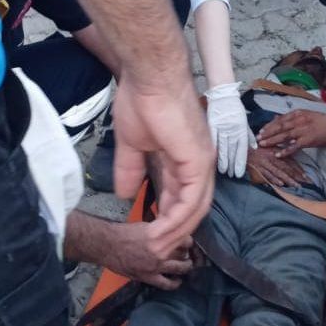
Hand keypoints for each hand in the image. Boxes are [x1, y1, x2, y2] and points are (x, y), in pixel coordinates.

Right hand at [106, 222, 194, 289]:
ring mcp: (155, 266)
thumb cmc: (125, 233)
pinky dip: (174, 283)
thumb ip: (162, 231)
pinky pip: (166, 284)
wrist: (107, 245)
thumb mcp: (147, 226)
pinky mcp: (147, 277)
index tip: (188, 242)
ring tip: (187, 265)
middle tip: (189, 253)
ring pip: (180, 268)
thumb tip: (175, 232)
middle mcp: (160, 251)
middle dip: (188, 253)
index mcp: (160, 235)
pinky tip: (178, 281)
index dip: (189, 241)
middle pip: (184, 254)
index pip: (185, 239)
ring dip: (186, 266)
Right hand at [112, 77, 214, 260]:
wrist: (148, 78)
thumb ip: (131, 169)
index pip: (183, 195)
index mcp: (186, 156)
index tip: (151, 230)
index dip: (169, 216)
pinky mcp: (198, 161)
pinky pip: (191, 200)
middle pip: (193, 206)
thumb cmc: (141, 100)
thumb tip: (123, 193)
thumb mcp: (132, 144)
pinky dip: (176, 219)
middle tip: (155, 247)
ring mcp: (201, 161)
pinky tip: (160, 230)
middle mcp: (199, 161)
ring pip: (195, 208)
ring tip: (155, 245)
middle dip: (174, 229)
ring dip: (175, 230)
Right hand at [205, 82, 254, 177]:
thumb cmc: (235, 109)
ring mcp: (222, 128)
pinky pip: (213, 139)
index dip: (240, 162)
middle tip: (230, 175)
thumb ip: (248, 135)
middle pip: (232, 151)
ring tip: (222, 171)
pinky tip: (211, 158)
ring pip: (222, 147)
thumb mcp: (245, 122)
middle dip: (231, 164)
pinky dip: (213, 149)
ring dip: (222, 160)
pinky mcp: (212, 125)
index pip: (242, 149)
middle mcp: (232, 131)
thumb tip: (254, 148)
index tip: (238, 173)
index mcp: (241, 130)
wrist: (223, 95)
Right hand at [246, 147, 308, 187]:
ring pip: (279, 172)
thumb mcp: (268, 145)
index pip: (290, 161)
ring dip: (288, 180)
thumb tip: (290, 150)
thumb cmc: (254, 146)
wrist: (241, 147)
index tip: (306, 176)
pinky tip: (280, 184)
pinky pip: (267, 175)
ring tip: (296, 186)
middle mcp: (272, 157)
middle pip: (287, 168)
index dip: (298, 169)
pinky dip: (274, 179)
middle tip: (306, 183)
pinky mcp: (258, 168)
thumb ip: (278, 149)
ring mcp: (265, 163)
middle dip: (297, 176)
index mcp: (275, 152)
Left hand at [257, 109, 325, 158]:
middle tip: (258, 138)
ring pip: (285, 136)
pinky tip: (278, 154)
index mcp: (298, 113)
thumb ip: (290, 117)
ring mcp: (303, 131)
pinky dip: (285, 150)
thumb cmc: (318, 121)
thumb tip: (275, 117)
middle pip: (280, 127)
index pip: (280, 119)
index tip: (261, 130)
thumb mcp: (304, 114)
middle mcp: (299, 121)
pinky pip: (294, 146)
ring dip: (273, 140)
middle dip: (268, 133)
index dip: (269, 125)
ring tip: (263, 144)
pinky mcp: (307, 141)